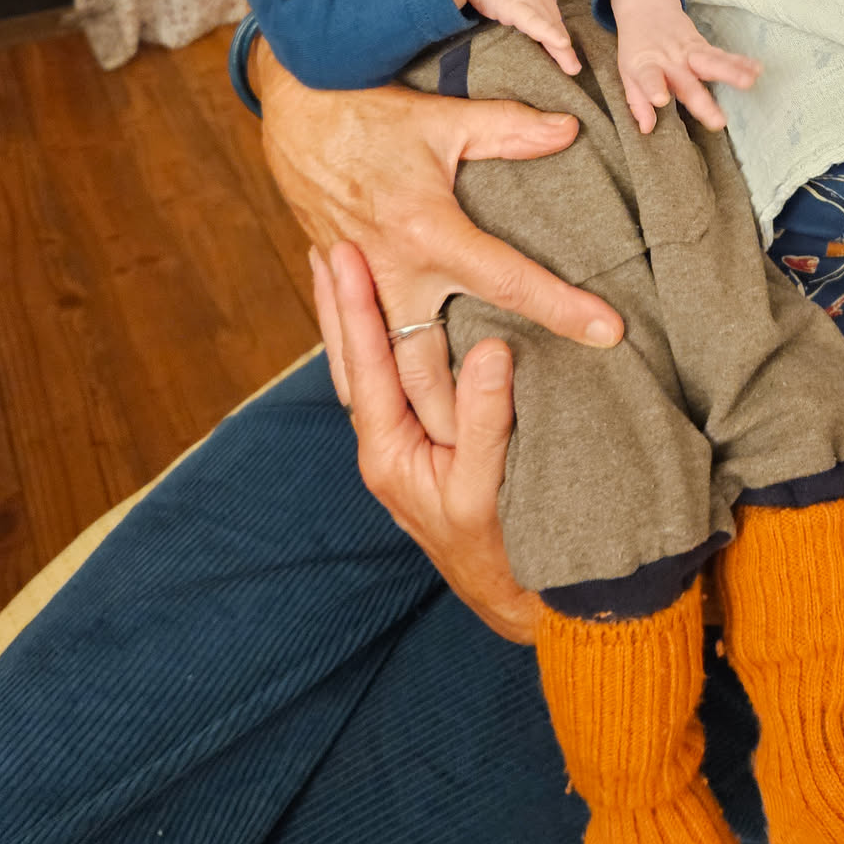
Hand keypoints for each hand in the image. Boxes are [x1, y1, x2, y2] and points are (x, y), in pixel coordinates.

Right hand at [254, 41, 621, 435]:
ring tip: (454, 454)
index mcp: (429, 233)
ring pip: (387, 371)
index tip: (609, 334)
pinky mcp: (337, 283)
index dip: (563, 309)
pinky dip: (368, 383)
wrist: (296, 113)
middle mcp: (394, 273)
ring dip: (418, 413)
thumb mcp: (445, 119)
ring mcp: (359, 285)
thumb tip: (570, 129)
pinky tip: (390, 410)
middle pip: (435, 365)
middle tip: (511, 456)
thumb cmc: (373, 112)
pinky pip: (347, 350)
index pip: (511, 283)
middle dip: (466, 416)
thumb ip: (510, 130)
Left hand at [311, 240, 538, 643]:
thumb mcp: (487, 489)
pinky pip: (396, 380)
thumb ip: (485, 421)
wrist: (516, 603)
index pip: (364, 366)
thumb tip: (489, 349)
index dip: (354, 309)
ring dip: (358, 317)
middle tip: (327, 240)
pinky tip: (393, 317)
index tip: (344, 254)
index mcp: (388, 453)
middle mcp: (386, 445)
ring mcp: (404, 447)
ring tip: (345, 265)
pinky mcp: (427, 446)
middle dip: (340, 303)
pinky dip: (386, 341)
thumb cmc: (499, 552)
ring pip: (369, 369)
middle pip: (352, 361)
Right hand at [449, 0, 580, 76]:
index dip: (554, 31)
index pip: (551, 11)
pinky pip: (535, 23)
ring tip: (572, 68)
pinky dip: (549, 34)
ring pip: (549, 26)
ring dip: (561, 51)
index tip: (559, 46)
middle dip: (562, 46)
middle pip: (553, 21)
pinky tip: (563, 45)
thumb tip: (516, 15)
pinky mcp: (515, 5)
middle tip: (572, 66)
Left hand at [609, 0, 760, 132]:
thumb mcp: (628, 73)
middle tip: (718, 122)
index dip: (654, 88)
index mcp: (646, 65)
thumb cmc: (637, 48)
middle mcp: (670, 60)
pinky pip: (724, 55)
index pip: (648, 77)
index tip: (661, 100)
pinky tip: (757, 68)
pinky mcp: (703, 47)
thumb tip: (646, 129)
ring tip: (748, 83)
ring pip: (711, 62)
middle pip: (688, 81)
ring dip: (731, 72)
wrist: (647, 9)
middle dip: (703, 101)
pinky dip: (741, 61)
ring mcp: (689, 52)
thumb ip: (638, 102)